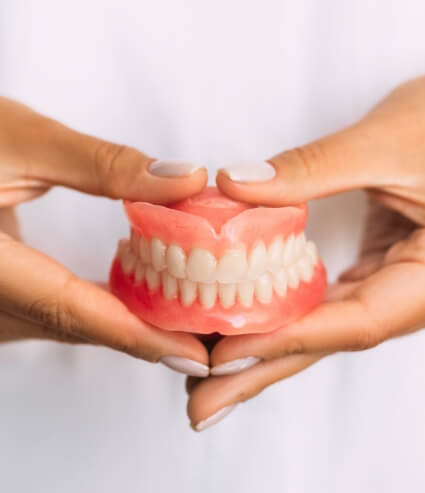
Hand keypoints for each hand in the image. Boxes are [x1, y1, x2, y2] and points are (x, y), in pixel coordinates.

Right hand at [0, 97, 209, 376]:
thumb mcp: (22, 139)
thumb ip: (105, 165)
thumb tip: (187, 180)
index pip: (71, 310)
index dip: (137, 336)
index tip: (195, 353)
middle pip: (77, 328)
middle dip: (147, 337)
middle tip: (210, 336)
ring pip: (68, 326)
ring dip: (127, 325)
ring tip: (188, 317)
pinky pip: (55, 314)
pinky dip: (101, 310)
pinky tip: (139, 296)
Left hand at [187, 76, 424, 429]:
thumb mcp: (386, 144)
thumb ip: (313, 167)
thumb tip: (236, 184)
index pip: (351, 321)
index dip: (285, 340)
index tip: (222, 357)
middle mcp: (407, 293)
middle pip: (326, 340)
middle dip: (261, 373)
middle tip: (201, 405)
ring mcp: (386, 284)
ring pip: (318, 327)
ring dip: (264, 353)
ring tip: (207, 379)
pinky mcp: (368, 271)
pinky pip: (319, 302)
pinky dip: (278, 317)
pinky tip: (242, 328)